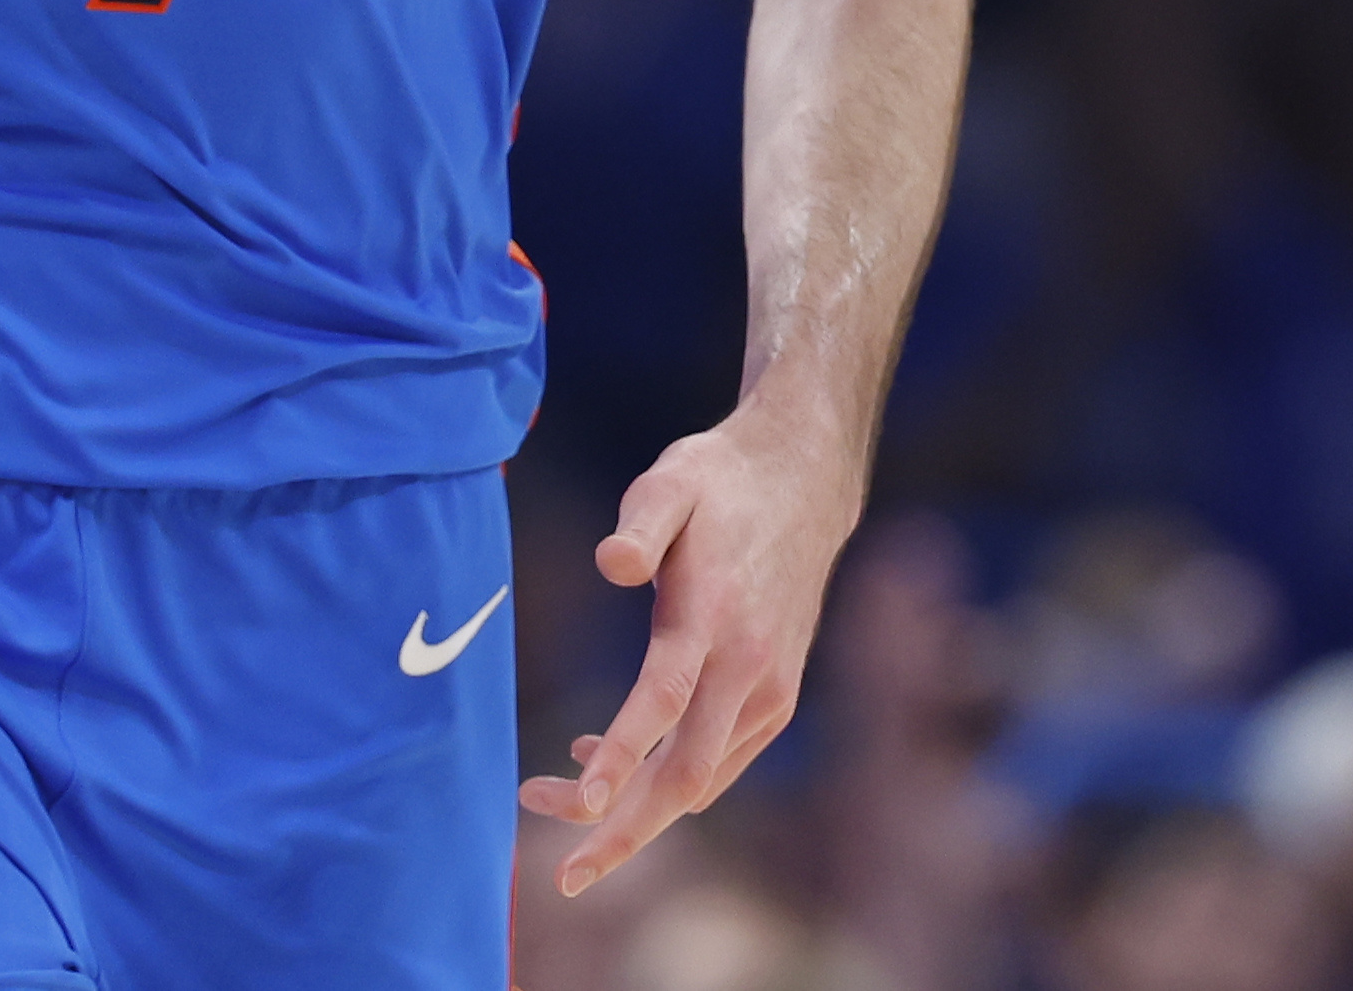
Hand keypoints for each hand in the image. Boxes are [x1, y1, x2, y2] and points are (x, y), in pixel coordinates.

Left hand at [520, 403, 862, 896]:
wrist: (805, 482)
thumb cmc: (720, 482)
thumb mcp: (673, 479)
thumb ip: (641, 520)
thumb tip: (610, 563)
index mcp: (715, 616)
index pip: (664, 700)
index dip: (621, 756)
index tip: (577, 798)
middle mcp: (749, 668)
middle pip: (685, 776)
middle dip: (622, 831)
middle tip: (560, 873)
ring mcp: (768, 691)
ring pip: (699, 782)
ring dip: (631, 809)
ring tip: (547, 793)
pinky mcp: (774, 699)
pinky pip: (715, 763)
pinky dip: (663, 779)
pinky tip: (605, 754)